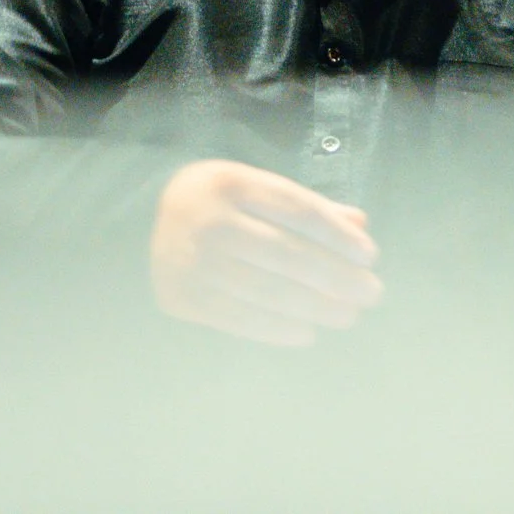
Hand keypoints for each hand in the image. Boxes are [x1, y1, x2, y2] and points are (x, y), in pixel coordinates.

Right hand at [150, 159, 382, 346]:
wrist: (143, 227)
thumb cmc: (216, 204)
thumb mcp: (256, 189)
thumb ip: (307, 206)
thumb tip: (360, 226)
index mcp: (231, 182)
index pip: (298, 211)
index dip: (338, 236)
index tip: (370, 257)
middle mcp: (209, 220)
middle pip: (288, 254)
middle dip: (338, 278)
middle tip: (371, 293)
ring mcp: (193, 262)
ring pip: (269, 292)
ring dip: (317, 308)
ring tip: (348, 316)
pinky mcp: (183, 298)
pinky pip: (241, 320)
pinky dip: (279, 329)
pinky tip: (308, 332)